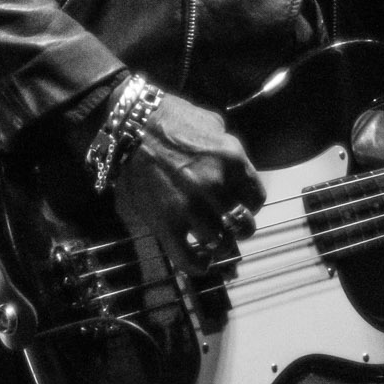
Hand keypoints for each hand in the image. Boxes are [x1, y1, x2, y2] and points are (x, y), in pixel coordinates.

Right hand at [111, 89, 263, 275]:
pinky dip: (198, 265)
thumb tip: (234, 158)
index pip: (257, 198)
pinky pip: (188, 258)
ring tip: (215, 243)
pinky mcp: (165, 223)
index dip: (250, 205)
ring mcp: (191, 208)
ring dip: (220, 245)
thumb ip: (228, 144)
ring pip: (221, 243)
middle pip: (243, 224)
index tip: (241, 205)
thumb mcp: (211, 122)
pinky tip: (202, 262)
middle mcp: (216, 187)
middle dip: (239, 228)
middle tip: (230, 226)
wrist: (127, 125)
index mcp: (232, 161)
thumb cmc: (167, 118)